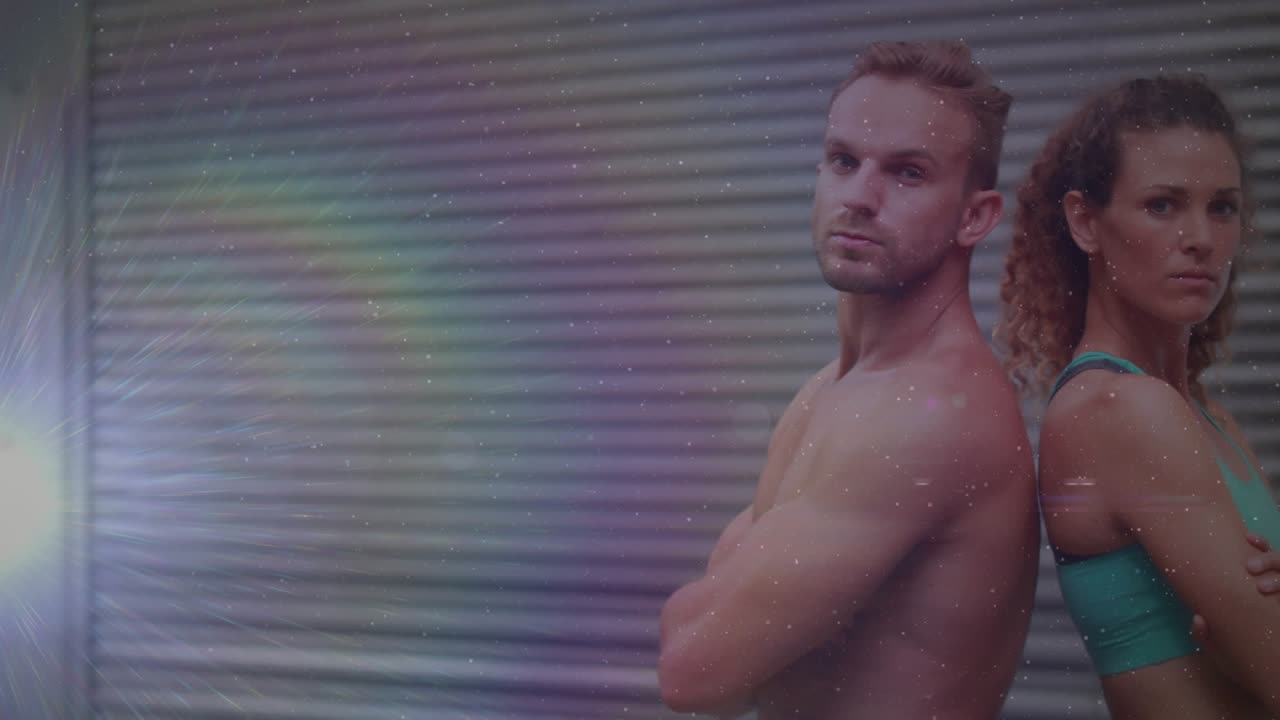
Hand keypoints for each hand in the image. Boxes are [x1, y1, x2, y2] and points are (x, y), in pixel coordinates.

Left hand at [1189, 533, 1278, 681]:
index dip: (1261, 546)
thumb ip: (1209, 638)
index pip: (1267, 563)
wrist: (1279, 686)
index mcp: (1265, 596)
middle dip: (1269, 557)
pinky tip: (1276, 593)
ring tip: (1262, 586)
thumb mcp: (1225, 654)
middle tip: (1249, 566)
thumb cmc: (1254, 667)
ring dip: (1279, 574)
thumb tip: (1196, 619)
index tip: (1247, 537)